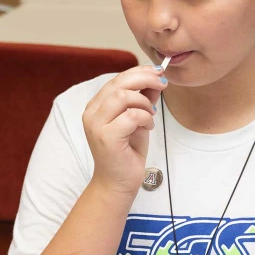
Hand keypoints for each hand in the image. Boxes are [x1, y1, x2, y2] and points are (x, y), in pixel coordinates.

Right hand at [82, 65, 166, 195]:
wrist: (118, 182)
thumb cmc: (126, 153)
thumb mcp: (137, 120)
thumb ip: (143, 100)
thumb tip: (156, 79)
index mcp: (96, 106)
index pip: (116, 79)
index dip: (138, 71)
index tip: (157, 72)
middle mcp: (92, 113)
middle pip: (119, 83)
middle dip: (145, 79)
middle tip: (162, 83)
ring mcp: (96, 125)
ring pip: (123, 96)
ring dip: (144, 103)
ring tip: (151, 115)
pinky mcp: (106, 137)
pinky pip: (131, 116)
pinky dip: (145, 118)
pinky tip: (148, 127)